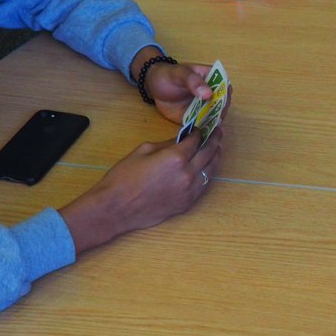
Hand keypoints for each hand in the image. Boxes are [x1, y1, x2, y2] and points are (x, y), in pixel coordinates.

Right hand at [59, 129, 222, 254]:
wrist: (117, 208)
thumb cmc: (124, 177)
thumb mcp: (143, 151)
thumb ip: (166, 144)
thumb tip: (180, 140)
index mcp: (176, 157)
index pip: (196, 140)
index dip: (200, 131)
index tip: (202, 127)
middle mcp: (188, 173)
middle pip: (209, 153)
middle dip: (214, 140)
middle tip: (218, 132)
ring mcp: (191, 190)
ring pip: (211, 169)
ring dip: (215, 156)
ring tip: (217, 147)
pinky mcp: (188, 203)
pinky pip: (204, 184)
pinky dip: (208, 173)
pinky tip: (207, 167)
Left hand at [146, 61, 229, 125]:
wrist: (154, 87)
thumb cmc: (168, 75)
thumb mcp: (179, 74)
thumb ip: (193, 81)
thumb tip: (208, 94)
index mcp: (212, 79)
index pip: (226, 88)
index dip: (225, 97)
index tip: (220, 104)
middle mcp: (213, 95)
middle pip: (223, 105)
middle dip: (220, 112)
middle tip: (214, 118)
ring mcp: (206, 108)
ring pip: (216, 116)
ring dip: (215, 123)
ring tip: (210, 127)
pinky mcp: (197, 118)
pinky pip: (204, 125)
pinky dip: (205, 130)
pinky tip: (203, 133)